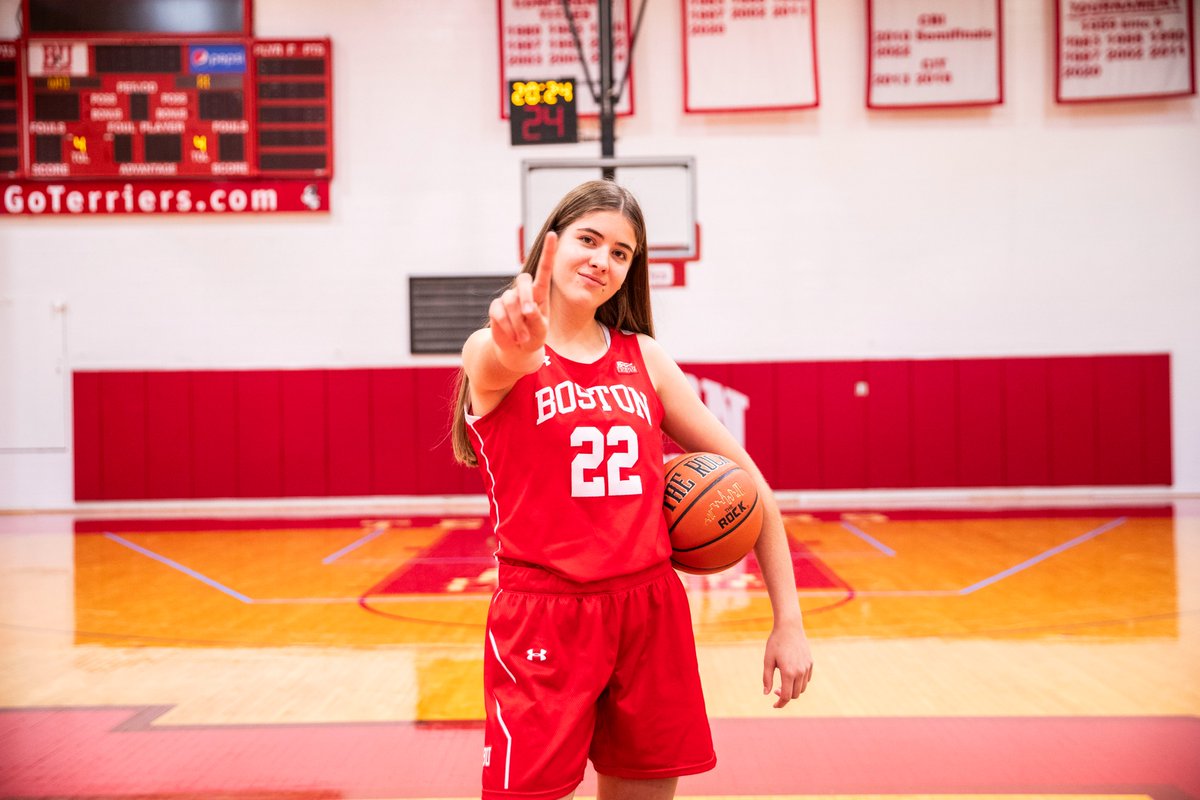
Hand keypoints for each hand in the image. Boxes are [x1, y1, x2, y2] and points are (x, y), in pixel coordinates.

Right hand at [488, 232, 554, 355]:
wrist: (517, 349)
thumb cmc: (534, 337)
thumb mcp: (541, 331)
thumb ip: (537, 320)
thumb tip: (527, 309)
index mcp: (540, 293)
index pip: (544, 269)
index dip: (548, 252)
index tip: (553, 234)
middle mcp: (524, 291)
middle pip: (523, 281)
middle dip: (526, 298)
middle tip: (529, 316)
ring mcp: (508, 298)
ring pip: (510, 301)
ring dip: (517, 322)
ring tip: (522, 337)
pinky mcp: (496, 307)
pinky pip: (499, 313)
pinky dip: (507, 327)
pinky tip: (512, 336)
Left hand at [762, 621, 812, 707]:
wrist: (789, 626)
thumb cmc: (775, 642)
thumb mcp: (768, 660)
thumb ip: (767, 678)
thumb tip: (766, 694)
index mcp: (788, 673)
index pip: (786, 696)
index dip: (780, 703)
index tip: (774, 705)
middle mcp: (800, 672)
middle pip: (795, 694)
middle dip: (785, 696)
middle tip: (774, 689)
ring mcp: (807, 668)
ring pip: (802, 688)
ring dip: (793, 690)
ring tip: (782, 682)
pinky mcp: (810, 663)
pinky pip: (807, 679)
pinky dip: (799, 682)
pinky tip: (791, 675)